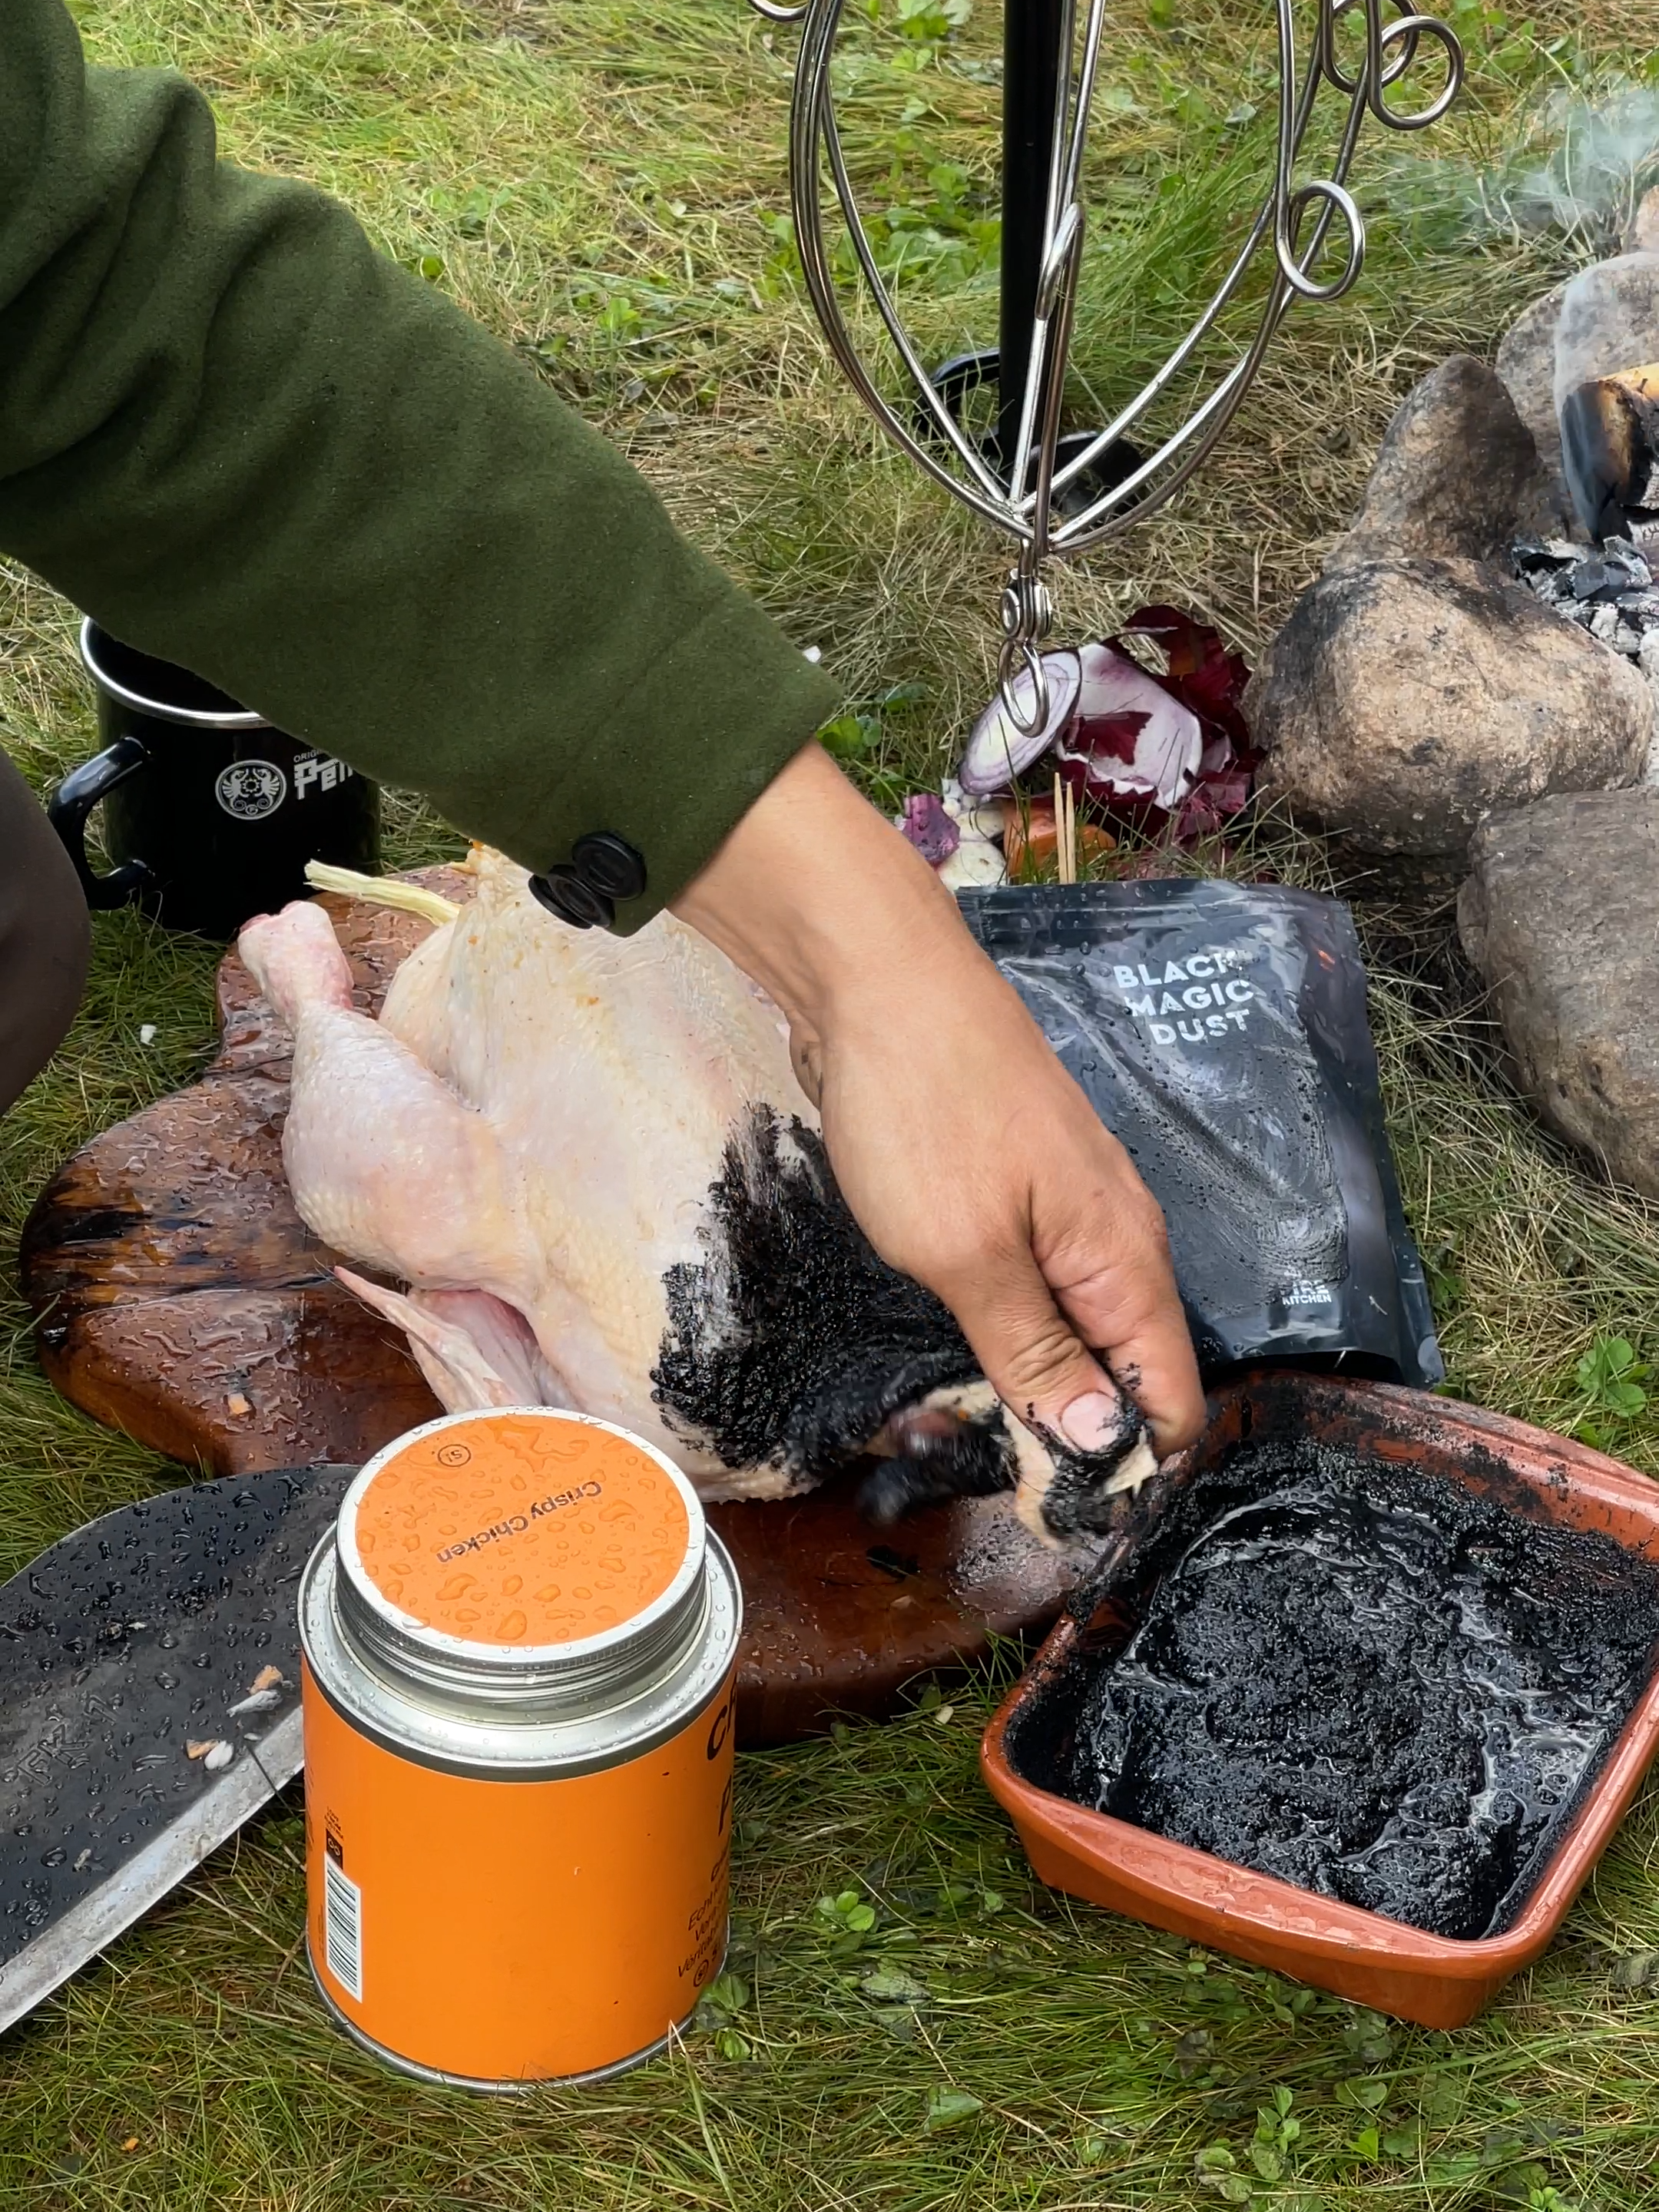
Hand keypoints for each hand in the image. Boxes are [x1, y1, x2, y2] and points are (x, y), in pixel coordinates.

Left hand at [672, 742, 1204, 1469]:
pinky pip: (1030, 1281)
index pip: (1169, 1394)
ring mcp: (1064, 1206)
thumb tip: (1104, 1442)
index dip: (1131, 1467)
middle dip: (1075, 1434)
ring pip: (1073, 1325)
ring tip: (969, 1435)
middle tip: (999, 1486)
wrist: (874, 979)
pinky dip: (1003, 1327)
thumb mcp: (967, 1254)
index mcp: (1123, 1257)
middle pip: (1125, 1367)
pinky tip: (958, 1354)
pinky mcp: (1013, 1187)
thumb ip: (1034, 1352)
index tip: (1070, 1523)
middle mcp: (1114, 1234)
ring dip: (1033, 1384)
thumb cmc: (924, 1111)